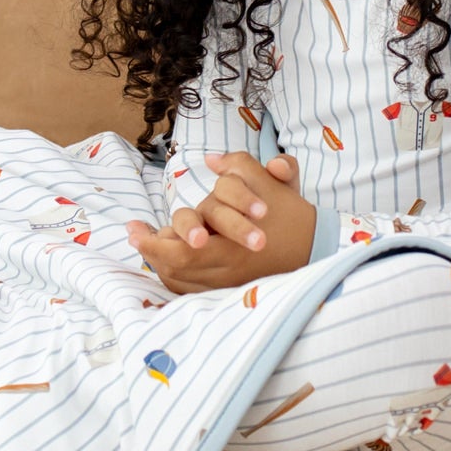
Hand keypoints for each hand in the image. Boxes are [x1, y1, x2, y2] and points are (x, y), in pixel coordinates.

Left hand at [126, 151, 316, 293]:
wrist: (317, 247)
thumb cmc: (290, 214)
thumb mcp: (271, 183)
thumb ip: (241, 167)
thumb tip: (214, 162)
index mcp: (233, 246)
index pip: (181, 251)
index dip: (152, 242)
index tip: (133, 228)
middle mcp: (227, 269)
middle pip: (175, 267)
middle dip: (149, 251)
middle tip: (134, 235)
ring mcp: (228, 283)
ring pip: (180, 279)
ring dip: (159, 262)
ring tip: (146, 243)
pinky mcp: (229, 289)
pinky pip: (191, 289)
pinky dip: (174, 275)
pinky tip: (164, 259)